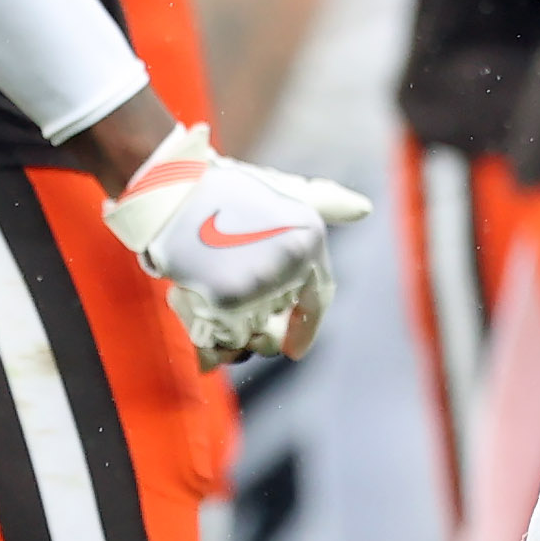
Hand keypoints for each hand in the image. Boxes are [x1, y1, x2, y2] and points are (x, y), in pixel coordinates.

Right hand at [100, 121, 371, 365]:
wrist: (175, 191)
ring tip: (212, 324)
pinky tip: (202, 338)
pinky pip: (222, 340)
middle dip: (260, 334)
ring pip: (248, 338)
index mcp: (311, 239)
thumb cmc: (228, 189)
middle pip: (276, 327)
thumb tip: (364, 209)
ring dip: (231, 339)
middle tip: (240, 327)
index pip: (317, 298)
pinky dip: (209, 345)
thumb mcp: (286, 191)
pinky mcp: (227, 300)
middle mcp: (294, 264)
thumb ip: (327, 203)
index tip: (294, 351)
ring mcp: (263, 284)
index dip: (305, 328)